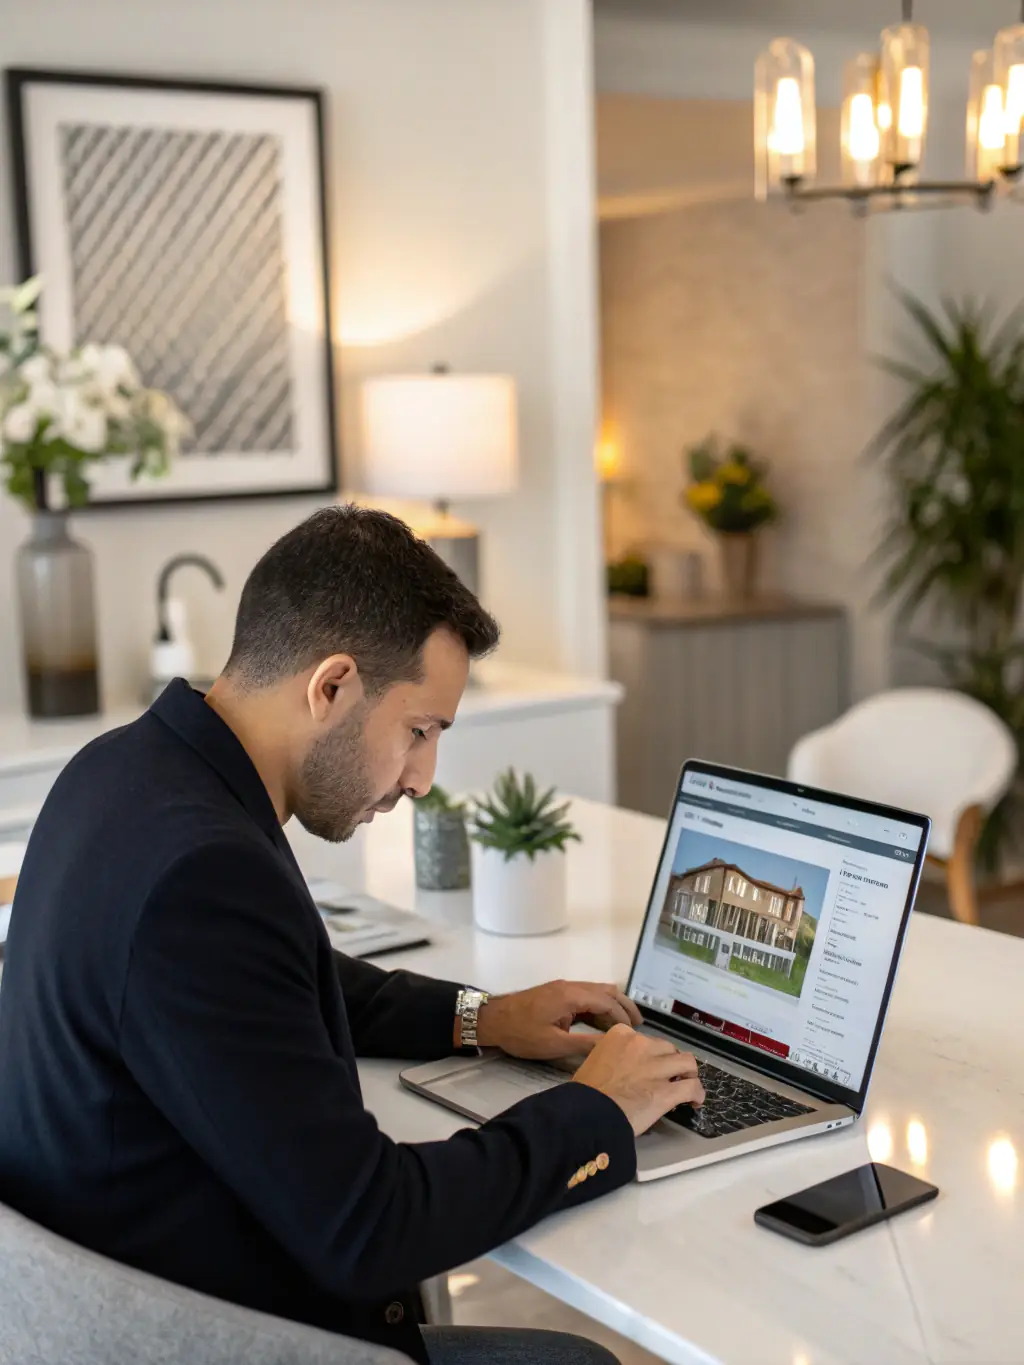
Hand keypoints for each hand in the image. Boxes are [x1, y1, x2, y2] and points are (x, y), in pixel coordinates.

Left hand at [475, 979, 641, 1060]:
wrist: (492, 1020)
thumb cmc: (521, 1034)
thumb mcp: (554, 1044)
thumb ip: (585, 1044)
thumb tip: (612, 1045)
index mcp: (571, 995)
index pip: (606, 1002)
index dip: (622, 1017)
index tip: (634, 1034)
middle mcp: (570, 986)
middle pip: (606, 991)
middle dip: (623, 1006)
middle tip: (638, 1024)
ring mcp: (563, 988)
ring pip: (596, 991)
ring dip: (612, 1005)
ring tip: (625, 1024)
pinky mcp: (557, 994)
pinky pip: (585, 995)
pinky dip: (598, 1006)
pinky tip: (601, 1022)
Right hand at [573, 1024, 704, 1135]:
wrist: (585, 1113)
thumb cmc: (584, 1091)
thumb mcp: (594, 1060)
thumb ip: (613, 1056)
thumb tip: (621, 1067)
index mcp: (621, 1035)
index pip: (647, 1039)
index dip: (651, 1054)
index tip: (649, 1066)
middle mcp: (641, 1045)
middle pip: (668, 1048)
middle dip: (670, 1062)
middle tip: (668, 1077)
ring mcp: (656, 1068)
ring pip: (687, 1063)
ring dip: (689, 1074)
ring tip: (687, 1084)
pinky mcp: (666, 1091)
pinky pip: (692, 1087)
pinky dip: (697, 1093)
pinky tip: (695, 1101)